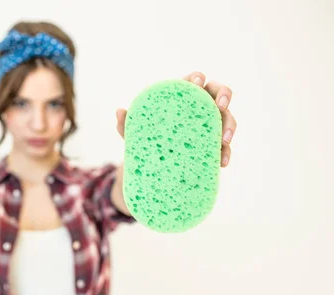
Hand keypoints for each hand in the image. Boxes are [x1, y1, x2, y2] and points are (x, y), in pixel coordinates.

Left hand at [115, 72, 236, 166]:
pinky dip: (226, 152)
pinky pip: (225, 145)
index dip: (197, 78)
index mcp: (183, 96)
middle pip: (219, 92)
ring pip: (228, 118)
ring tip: (225, 139)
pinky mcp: (214, 144)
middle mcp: (201, 106)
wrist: (152, 162)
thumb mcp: (136, 130)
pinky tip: (222, 161)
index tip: (196, 83)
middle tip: (220, 106)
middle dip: (224, 95)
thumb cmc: (146, 136)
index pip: (194, 80)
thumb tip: (119, 111)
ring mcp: (211, 124)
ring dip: (230, 125)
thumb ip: (127, 122)